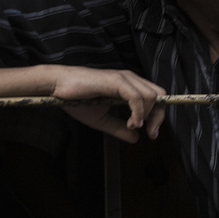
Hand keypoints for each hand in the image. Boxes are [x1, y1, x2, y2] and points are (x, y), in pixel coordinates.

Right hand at [48, 66, 166, 142]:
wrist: (58, 86)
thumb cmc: (76, 98)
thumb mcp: (101, 119)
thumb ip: (119, 128)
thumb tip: (136, 138)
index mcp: (128, 86)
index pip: (156, 97)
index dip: (158, 116)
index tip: (151, 133)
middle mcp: (130, 79)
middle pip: (159, 95)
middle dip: (159, 116)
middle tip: (150, 133)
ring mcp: (123, 79)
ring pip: (151, 96)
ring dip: (147, 116)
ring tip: (133, 126)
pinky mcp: (115, 81)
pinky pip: (136, 97)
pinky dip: (138, 112)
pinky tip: (132, 123)